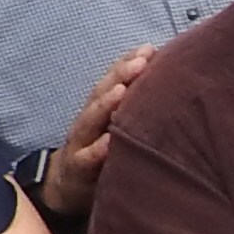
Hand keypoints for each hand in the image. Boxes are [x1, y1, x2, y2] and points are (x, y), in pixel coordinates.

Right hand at [33, 45, 154, 224]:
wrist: (66, 185)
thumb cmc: (101, 150)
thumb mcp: (115, 125)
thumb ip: (132, 104)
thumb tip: (167, 81)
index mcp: (101, 108)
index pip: (114, 80)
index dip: (128, 62)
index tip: (149, 48)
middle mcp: (90, 121)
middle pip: (103, 93)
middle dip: (121, 75)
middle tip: (141, 60)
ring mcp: (81, 143)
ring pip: (91, 120)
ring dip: (107, 105)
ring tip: (122, 91)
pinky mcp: (78, 169)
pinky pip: (87, 159)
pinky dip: (99, 150)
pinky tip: (110, 142)